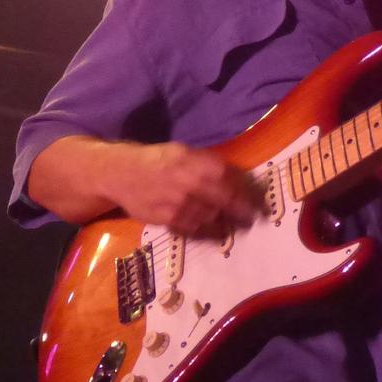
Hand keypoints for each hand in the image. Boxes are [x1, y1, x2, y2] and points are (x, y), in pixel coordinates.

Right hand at [110, 142, 260, 238]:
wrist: (121, 174)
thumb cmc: (157, 160)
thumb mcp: (184, 152)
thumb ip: (208, 164)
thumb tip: (237, 177)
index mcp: (196, 163)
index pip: (231, 179)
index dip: (248, 191)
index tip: (259, 200)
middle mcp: (190, 183)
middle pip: (227, 201)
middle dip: (243, 210)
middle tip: (254, 217)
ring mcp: (180, 204)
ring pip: (212, 216)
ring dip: (223, 219)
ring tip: (231, 222)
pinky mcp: (169, 220)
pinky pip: (195, 228)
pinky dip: (206, 228)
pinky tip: (211, 227)